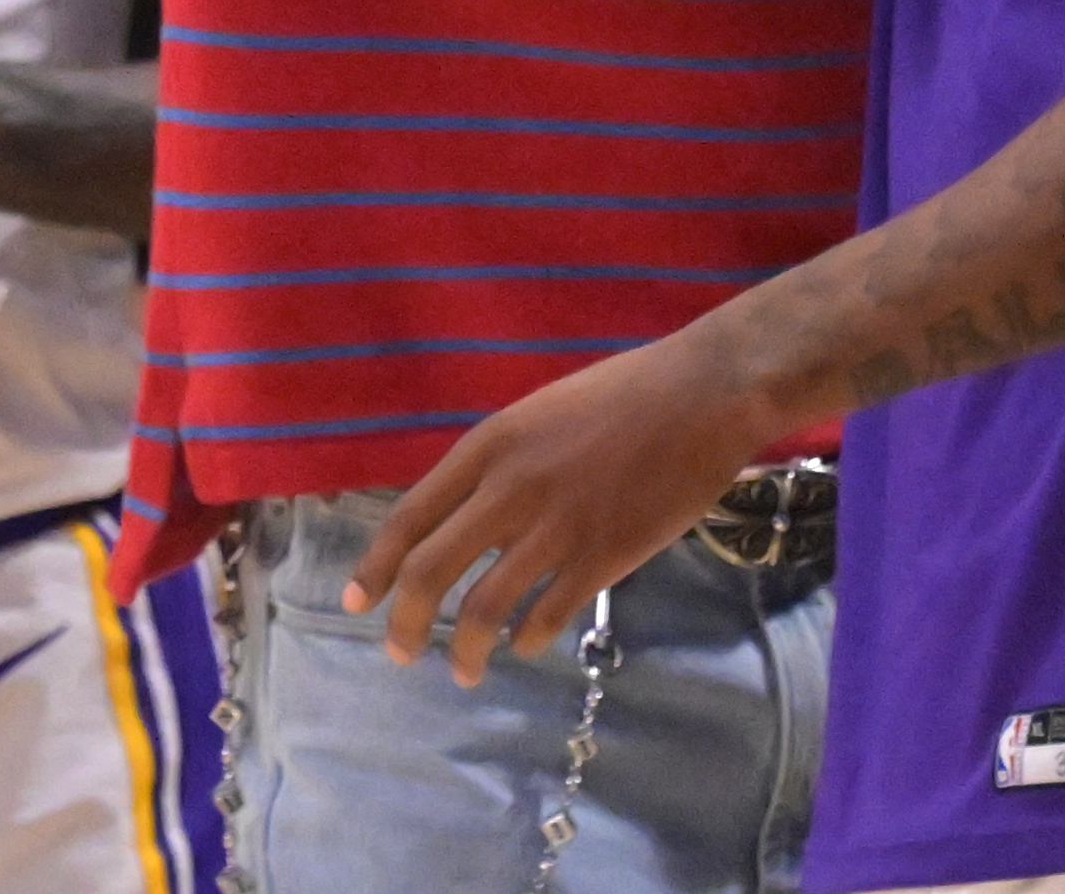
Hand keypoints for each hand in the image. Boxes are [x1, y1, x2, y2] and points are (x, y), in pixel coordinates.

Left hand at [342, 320, 784, 684]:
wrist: (706, 393)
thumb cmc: (628, 394)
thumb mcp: (541, 413)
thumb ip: (500, 464)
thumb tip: (466, 517)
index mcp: (491, 447)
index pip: (408, 517)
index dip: (375, 566)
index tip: (358, 601)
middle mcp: (510, 490)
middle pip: (429, 573)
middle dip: (404, 625)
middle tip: (401, 653)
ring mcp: (556, 528)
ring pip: (482, 610)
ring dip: (464, 652)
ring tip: (465, 671)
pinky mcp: (602, 557)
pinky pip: (545, 618)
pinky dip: (525, 640)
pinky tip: (526, 643)